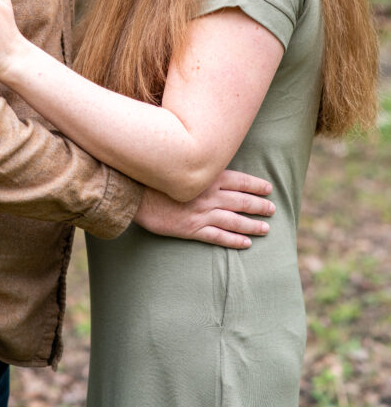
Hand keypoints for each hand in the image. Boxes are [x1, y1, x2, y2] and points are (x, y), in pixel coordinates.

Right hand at [133, 169, 274, 248]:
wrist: (136, 194)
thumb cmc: (156, 178)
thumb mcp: (180, 166)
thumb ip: (198, 167)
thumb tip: (212, 163)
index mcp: (207, 178)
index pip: (239, 181)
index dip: (256, 185)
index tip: (268, 188)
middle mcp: (208, 195)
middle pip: (241, 201)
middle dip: (259, 205)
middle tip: (272, 209)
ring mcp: (201, 213)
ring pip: (234, 220)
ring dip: (252, 225)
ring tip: (265, 228)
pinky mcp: (192, 229)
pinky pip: (218, 236)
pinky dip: (234, 240)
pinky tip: (246, 243)